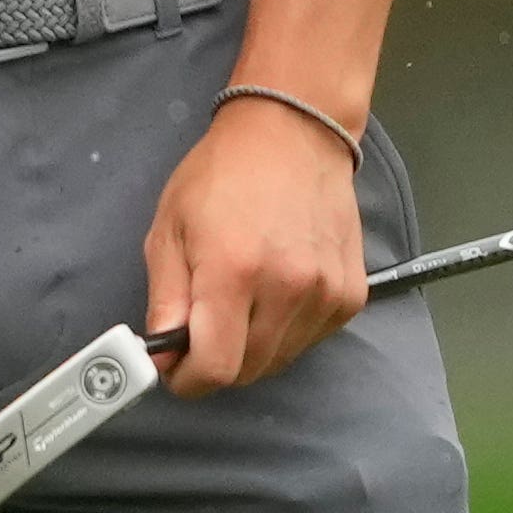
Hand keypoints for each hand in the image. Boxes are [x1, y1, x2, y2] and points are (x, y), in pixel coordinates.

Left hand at [142, 92, 368, 397]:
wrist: (293, 134)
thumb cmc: (222, 174)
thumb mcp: (170, 227)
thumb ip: (166, 298)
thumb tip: (161, 356)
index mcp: (233, 272)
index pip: (215, 369)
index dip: (188, 379)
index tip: (176, 367)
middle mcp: (286, 289)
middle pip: (248, 372)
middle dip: (217, 362)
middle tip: (202, 327)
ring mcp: (325, 294)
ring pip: (279, 360)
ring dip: (252, 346)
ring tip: (241, 296)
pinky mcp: (351, 296)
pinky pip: (310, 340)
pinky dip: (286, 331)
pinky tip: (275, 288)